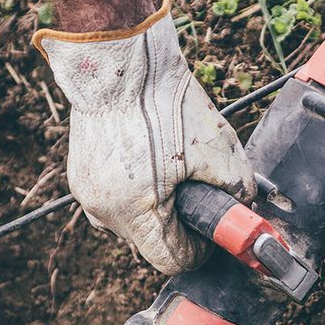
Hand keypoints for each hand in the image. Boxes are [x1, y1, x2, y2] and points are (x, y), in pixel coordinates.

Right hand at [35, 0, 254, 274]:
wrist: (120, 64)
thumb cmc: (166, 104)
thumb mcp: (218, 149)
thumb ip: (238, 191)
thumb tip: (246, 210)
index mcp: (138, 211)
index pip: (173, 260)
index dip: (198, 250)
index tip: (209, 230)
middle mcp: (106, 211)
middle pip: (151, 245)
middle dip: (177, 226)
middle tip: (194, 193)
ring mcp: (87, 195)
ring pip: (130, 225)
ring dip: (153, 210)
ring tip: (169, 171)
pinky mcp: (79, 177)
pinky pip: (112, 201)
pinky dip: (132, 192)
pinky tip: (147, 161)